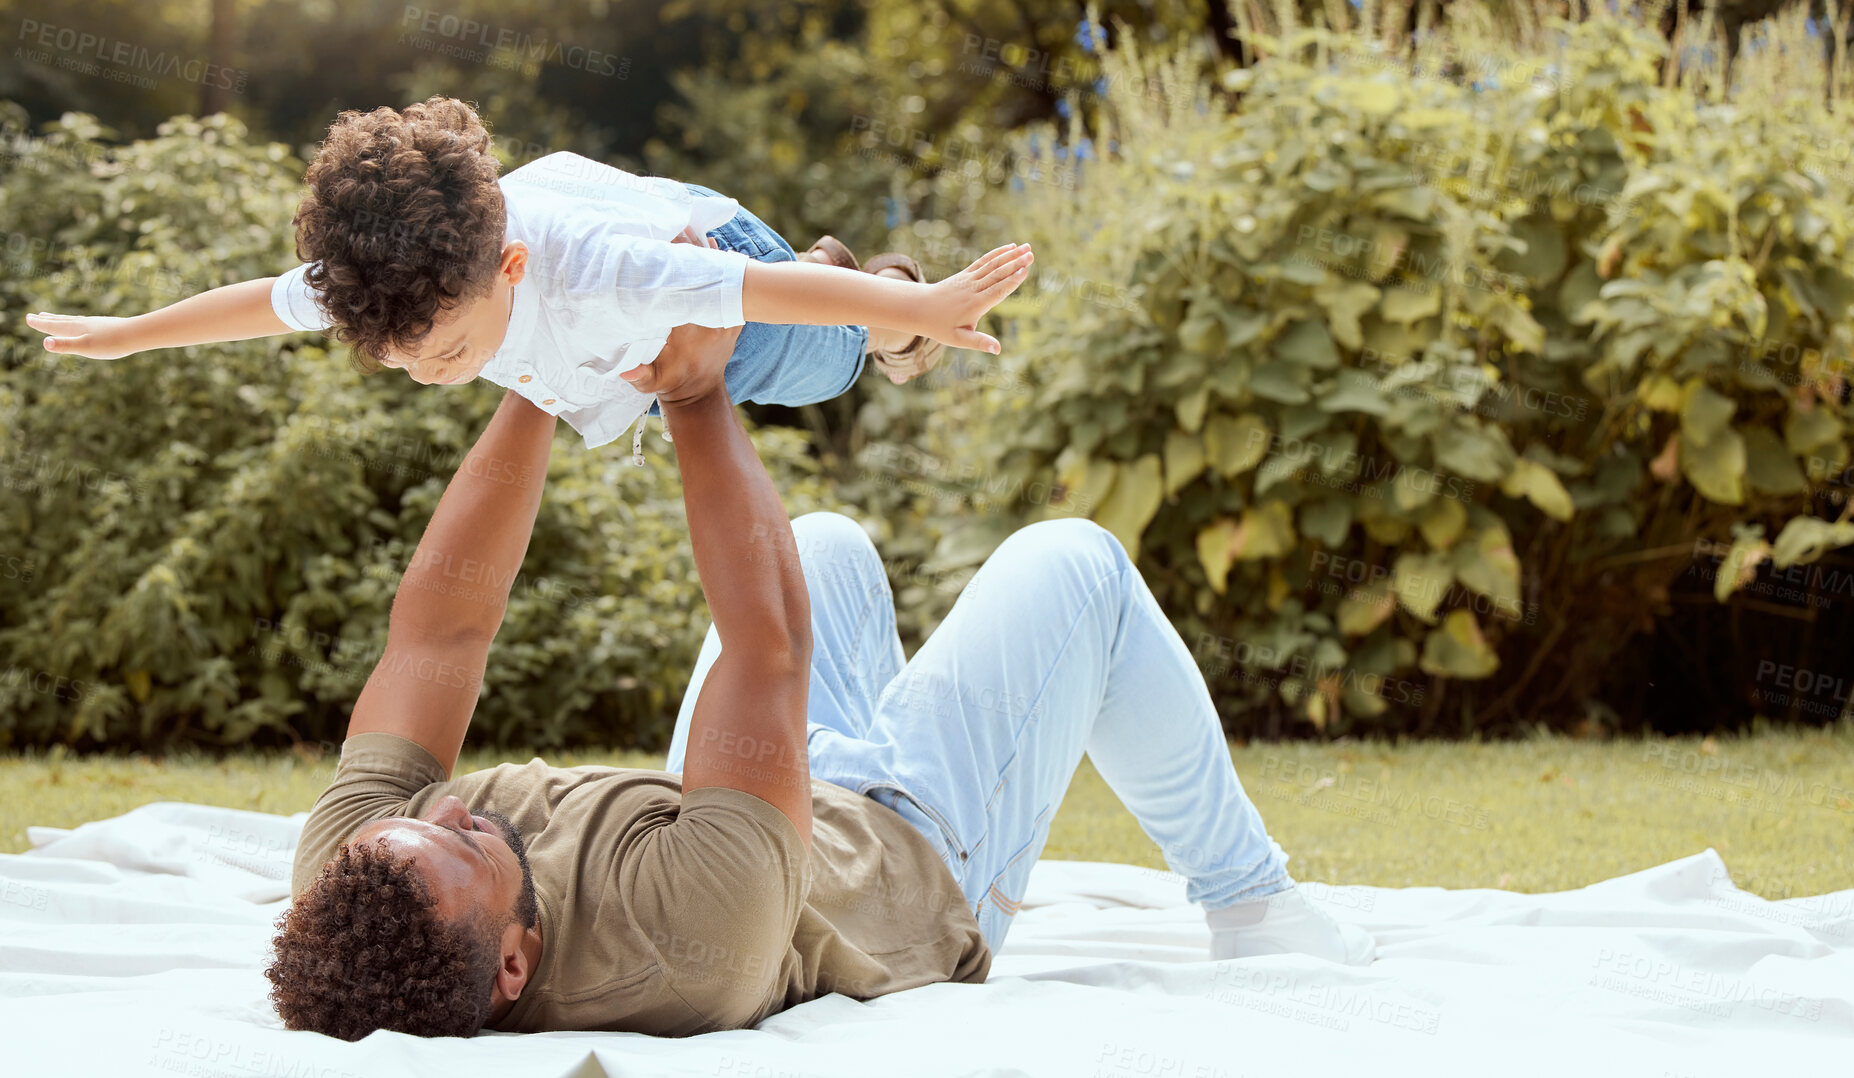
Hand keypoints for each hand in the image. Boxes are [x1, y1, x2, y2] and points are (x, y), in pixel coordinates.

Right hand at [24, 312, 140, 359]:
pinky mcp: (105, 326)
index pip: (53, 326)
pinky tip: (83, 325)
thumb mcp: (85, 347)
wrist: (136, 335)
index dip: (40, 324)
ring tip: (53, 317)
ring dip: (61, 319)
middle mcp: (83, 324)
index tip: (28, 318)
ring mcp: (94, 324)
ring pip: (73, 320)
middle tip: (35, 316)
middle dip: (47, 319)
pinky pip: (86, 323)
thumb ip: (65, 345)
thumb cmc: (111, 343)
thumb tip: (45, 342)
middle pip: (61, 321)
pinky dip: (77, 322)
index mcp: (76, 329)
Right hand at [622, 233, 739, 404]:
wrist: (700, 392)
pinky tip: (710, 242)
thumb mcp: (651, 382)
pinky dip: (719, 263)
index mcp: (688, 327)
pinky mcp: (732, 315)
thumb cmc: (670, 382)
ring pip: (716, 275)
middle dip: (687, 250)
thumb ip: (639, 376)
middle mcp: (709, 318)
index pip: (679, 289)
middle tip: (674, 225)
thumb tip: (624, 371)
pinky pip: (728, 284)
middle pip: (700, 275)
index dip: (670, 265)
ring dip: (703, 251)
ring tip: (690, 225)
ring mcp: (724, 315)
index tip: (658, 244)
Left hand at [917, 243, 1033, 353]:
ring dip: (1010, 255)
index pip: (997, 291)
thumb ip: (979, 342)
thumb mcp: (959, 339)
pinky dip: (997, 254)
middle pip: (997, 274)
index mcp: (975, 305)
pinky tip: (1009, 247)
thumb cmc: (939, 326)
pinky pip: (983, 261)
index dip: (1012, 280)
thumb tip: (998, 349)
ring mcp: (969, 279)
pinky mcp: (965, 274)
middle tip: (1031, 254)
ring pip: (992, 264)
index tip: (1025, 270)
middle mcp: (973, 289)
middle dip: (1015, 263)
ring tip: (1026, 247)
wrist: (919, 308)